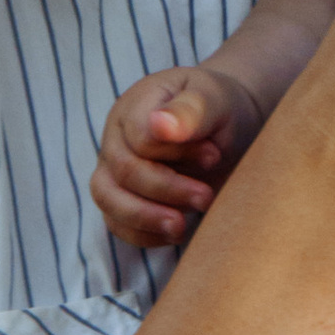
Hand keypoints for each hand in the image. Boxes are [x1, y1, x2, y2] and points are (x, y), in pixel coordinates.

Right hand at [91, 62, 265, 249]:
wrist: (225, 126)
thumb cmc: (217, 108)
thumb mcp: (213, 100)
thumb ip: (189, 110)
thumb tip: (160, 125)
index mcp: (136, 106)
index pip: (140, 137)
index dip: (176, 152)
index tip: (214, 156)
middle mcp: (117, 138)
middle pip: (123, 171)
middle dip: (167, 189)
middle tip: (205, 197)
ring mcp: (114, 170)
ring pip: (109, 200)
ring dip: (147, 218)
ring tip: (181, 227)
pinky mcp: (122, 198)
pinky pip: (117, 223)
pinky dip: (143, 234)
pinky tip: (175, 233)